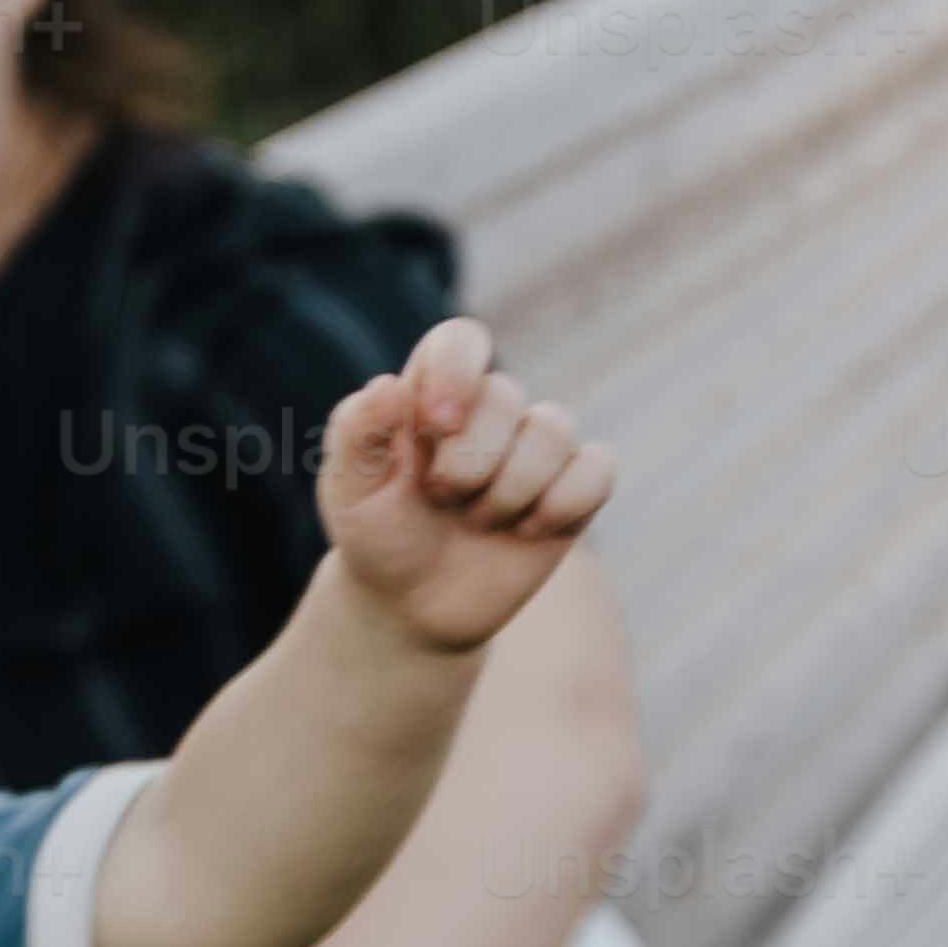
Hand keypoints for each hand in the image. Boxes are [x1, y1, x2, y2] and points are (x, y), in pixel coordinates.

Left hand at [317, 315, 613, 654]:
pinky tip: (527, 532)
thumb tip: (389, 384)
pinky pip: (597, 468)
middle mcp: (489, 413)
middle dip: (469, 462)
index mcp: (431, 395)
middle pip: (507, 394)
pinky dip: (564, 503)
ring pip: (555, 428)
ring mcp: (534, 450)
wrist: (411, 605)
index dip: (457, 371)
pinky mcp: (571, 490)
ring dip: (511, 489)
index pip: (462, 341)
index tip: (435, 425)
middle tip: (440, 501)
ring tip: (478, 522)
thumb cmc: (378, 536)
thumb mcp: (350, 490)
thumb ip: (356, 432)